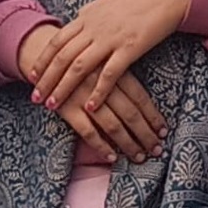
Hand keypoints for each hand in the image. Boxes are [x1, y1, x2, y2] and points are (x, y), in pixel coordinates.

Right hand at [18, 23, 169, 160]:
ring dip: (128, 144)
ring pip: (112, 125)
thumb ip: (121, 73)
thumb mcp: (103, 56)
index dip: (153, 116)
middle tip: (157, 150)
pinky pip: (87, 131)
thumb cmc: (80, 57)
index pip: (140, 97)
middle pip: (130, 113)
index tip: (163, 131)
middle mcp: (101, 82)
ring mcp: (84, 96)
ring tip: (140, 156)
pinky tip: (112, 156)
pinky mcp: (67, 107)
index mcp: (112, 68)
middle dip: (145, 134)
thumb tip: (144, 98)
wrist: (43, 51)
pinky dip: (101, 146)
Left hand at [28, 0, 195, 121]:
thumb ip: (92, 12)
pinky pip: (109, 74)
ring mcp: (111, 38)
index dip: (43, 59)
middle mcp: (95, 27)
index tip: (32, 75)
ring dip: (64, 88)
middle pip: (63, 57)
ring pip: (80, 67)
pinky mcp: (130, 48)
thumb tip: (79, 18)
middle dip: (47, 79)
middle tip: (36, 97)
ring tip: (54, 105)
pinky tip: (90, 107)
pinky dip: (98, 92)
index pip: (57, 40)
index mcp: (88, 16)